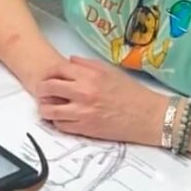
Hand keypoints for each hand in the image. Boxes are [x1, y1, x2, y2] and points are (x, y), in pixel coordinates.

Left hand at [36, 55, 165, 143]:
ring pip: (49, 110)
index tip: (49, 76)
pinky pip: (60, 125)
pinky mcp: (84, 129)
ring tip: (49, 106)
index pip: (57, 70)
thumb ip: (86, 64)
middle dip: (42, 89)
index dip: (50, 73)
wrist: (148, 116)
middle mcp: (83, 93)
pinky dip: (57, 121)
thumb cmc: (131, 93)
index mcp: (90, 76)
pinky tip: (62, 117)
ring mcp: (82, 112)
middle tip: (44, 91)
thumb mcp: (110, 71)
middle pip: (47, 88)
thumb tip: (68, 61)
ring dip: (45, 107)